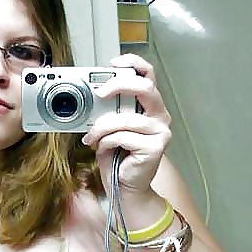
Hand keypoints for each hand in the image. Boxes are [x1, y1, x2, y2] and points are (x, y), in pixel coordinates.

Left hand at [82, 53, 171, 195]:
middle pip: (144, 87)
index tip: (113, 64)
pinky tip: (104, 149)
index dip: (133, 64)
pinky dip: (107, 142)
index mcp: (149, 107)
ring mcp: (160, 131)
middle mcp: (159, 116)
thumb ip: (108, 111)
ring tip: (92, 137)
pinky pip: (123, 136)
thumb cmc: (117, 157)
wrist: (125, 187)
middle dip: (119, 85)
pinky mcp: (156, 147)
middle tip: (100, 93)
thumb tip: (92, 95)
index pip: (147, 75)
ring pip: (126, 118)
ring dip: (102, 127)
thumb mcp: (110, 128)